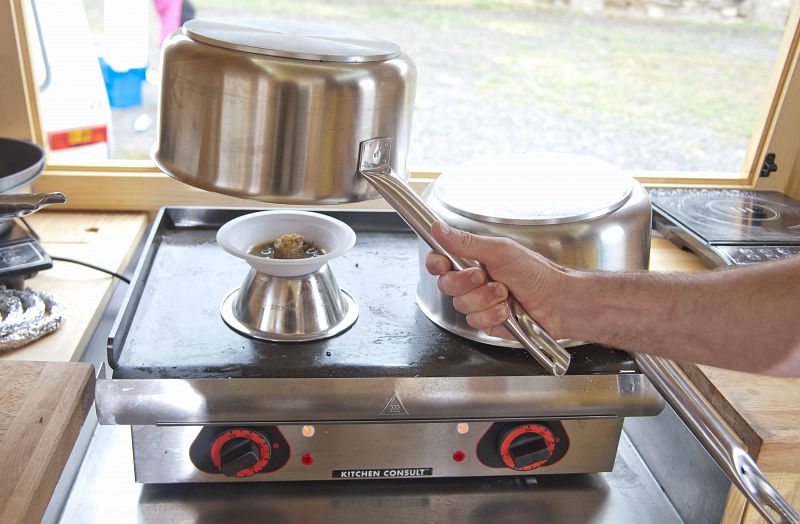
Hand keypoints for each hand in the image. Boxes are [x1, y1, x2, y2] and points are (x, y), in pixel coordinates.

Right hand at [425, 222, 567, 339]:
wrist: (557, 301)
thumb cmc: (536, 272)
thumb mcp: (500, 251)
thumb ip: (466, 242)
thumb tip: (438, 228)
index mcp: (473, 260)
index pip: (440, 261)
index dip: (437, 263)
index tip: (443, 263)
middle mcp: (473, 282)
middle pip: (446, 285)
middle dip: (466, 282)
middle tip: (485, 276)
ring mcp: (479, 303)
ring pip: (460, 305)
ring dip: (485, 299)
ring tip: (505, 293)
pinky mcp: (486, 322)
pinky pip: (475, 322)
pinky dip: (493, 315)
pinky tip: (508, 310)